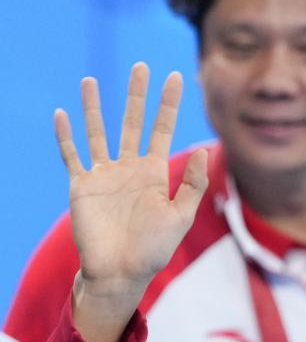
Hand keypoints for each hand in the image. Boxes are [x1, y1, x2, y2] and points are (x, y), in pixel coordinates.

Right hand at [56, 62, 207, 341]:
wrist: (121, 274)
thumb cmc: (153, 251)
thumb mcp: (180, 218)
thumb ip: (193, 186)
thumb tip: (206, 152)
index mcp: (154, 175)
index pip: (162, 131)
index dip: (169, 105)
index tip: (176, 78)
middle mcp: (129, 170)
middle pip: (132, 123)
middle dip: (137, 96)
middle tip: (141, 67)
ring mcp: (104, 176)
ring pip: (98, 133)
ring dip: (94, 107)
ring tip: (91, 79)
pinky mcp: (82, 186)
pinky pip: (72, 156)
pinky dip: (66, 136)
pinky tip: (62, 115)